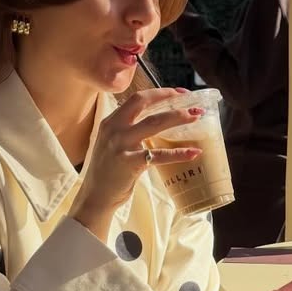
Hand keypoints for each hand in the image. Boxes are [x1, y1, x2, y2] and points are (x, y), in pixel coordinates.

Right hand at [72, 88, 201, 229]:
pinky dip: (178, 153)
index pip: (136, 99)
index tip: (179, 93)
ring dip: (177, 117)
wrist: (95, 197)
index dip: (159, 93)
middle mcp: (114, 129)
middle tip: (191, 102)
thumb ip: (128, 131)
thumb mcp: (113, 144)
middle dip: (169, 98)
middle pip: (144, 103)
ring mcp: (120, 145)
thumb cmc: (108, 172)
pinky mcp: (129, 163)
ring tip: (196, 117)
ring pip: (154, 123)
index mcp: (111, 122)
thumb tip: (157, 123)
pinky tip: (194, 152)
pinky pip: (159, 155)